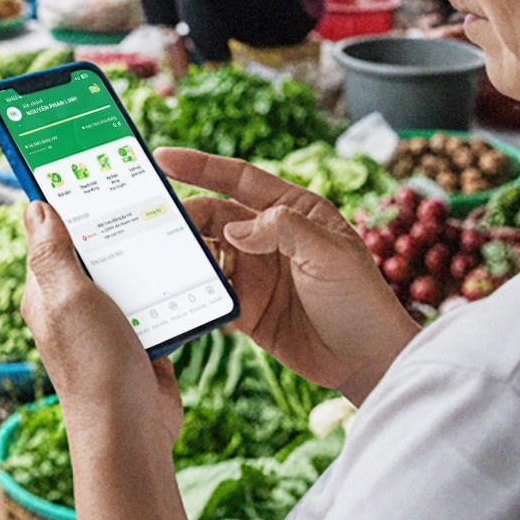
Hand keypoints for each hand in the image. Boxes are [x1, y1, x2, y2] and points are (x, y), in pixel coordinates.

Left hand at [20, 202, 181, 444]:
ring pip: (129, 269)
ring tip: (169, 217)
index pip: (50, 232)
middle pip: (94, 247)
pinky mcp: (140, 336)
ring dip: (147, 251)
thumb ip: (52, 253)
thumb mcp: (69, 298)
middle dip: (114, 219)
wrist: (131, 431)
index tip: (81, 162)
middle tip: (139, 182)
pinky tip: (186, 265)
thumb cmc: (93, 366)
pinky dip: (169, 283)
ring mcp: (108, 321)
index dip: (61, 198)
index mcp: (47, 290)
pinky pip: (156, 297)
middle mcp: (74, 304)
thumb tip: (35, 205)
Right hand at [160, 148, 417, 403]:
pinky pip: (211, 294)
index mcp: (293, 210)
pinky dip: (193, 292)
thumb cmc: (360, 299)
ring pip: (207, 254)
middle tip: (152, 223)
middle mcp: (269, 237)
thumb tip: (233, 229)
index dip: (200, 166)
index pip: (240, 178)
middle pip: (215, 216)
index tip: (163, 158)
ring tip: (158, 258)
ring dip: (184, 254)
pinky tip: (177, 293)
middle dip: (185, 216)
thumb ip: (282, 229)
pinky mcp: (247, 308)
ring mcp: (256, 272)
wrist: (368, 360)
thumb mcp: (330, 253)